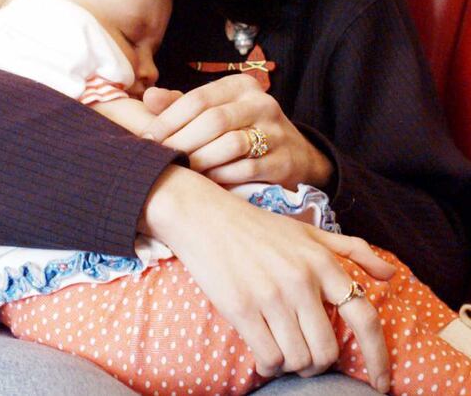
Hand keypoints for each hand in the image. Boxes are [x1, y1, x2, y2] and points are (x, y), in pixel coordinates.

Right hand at [140, 166, 393, 390]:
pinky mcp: (242, 309)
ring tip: (280, 344)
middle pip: (327, 351)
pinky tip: (263, 346)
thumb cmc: (257, 226)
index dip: (380, 357)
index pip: (365, 317)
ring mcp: (271, 296)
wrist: (204, 215)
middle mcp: (301, 280)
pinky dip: (269, 363)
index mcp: (321, 261)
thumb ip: (352, 249)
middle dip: (319, 362)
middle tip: (305, 352)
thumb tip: (391, 275)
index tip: (382, 383)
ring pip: (298, 360)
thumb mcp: (307, 230)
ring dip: (292, 363)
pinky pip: (269, 359)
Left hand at [142, 76, 332, 189]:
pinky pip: (246, 169)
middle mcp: (260, 103)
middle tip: (160, 159)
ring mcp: (276, 131)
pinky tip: (207, 183)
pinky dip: (222, 177)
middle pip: (213, 120)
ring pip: (231, 144)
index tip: (147, 139)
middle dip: (182, 142)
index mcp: (240, 86)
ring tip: (183, 171)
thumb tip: (148, 97)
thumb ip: (181, 104)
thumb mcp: (216, 109)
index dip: (168, 119)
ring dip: (201, 160)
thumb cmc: (242, 129)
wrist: (295, 154)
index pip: (197, 98)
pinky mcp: (284, 160)